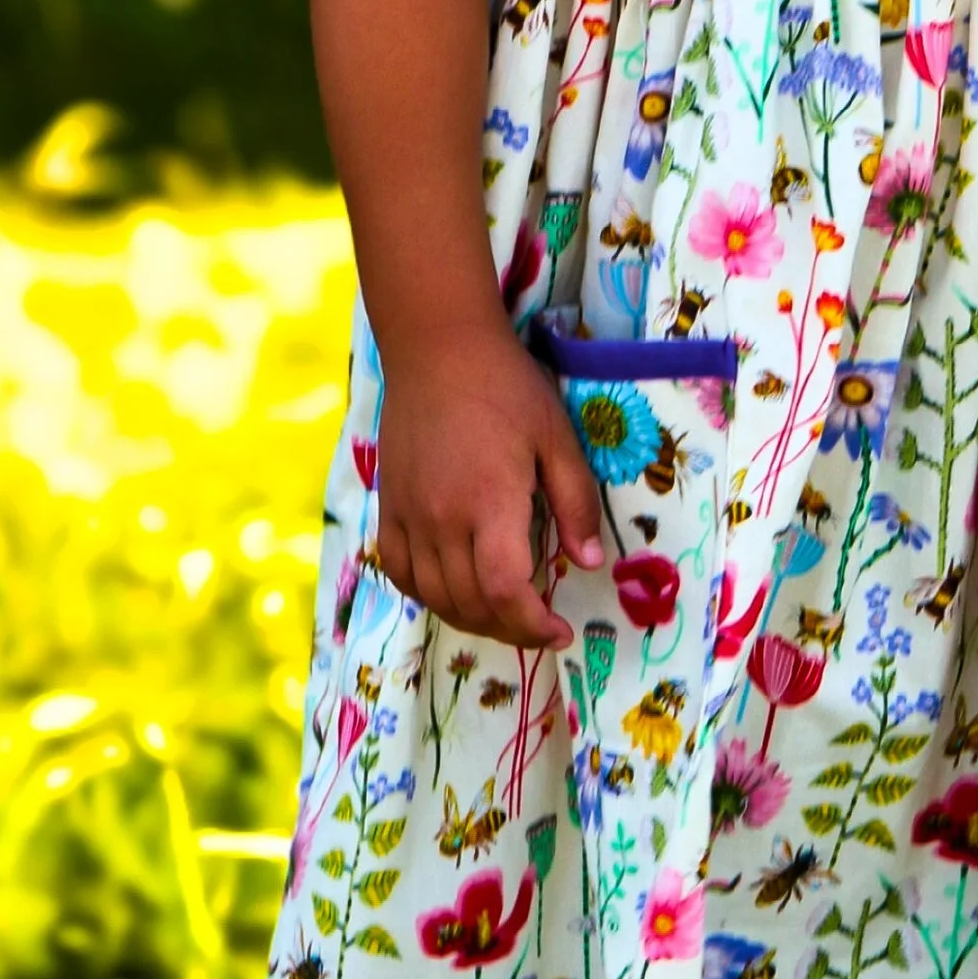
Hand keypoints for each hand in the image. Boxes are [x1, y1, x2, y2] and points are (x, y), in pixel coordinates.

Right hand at [371, 322, 604, 649]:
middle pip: (471, 604)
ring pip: (434, 596)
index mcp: (490, 504)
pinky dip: (426, 594)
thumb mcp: (557, 437)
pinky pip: (398, 571)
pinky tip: (452, 590)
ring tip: (502, 614)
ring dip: (470, 618)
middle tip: (539, 625)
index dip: (532, 626)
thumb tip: (588, 562)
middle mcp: (443, 520)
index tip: (559, 631)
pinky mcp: (389, 507)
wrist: (438, 348)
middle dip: (510, 630)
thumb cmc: (507, 387)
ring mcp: (409, 516)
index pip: (506, 593)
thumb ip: (575, 502)